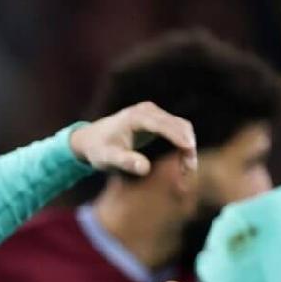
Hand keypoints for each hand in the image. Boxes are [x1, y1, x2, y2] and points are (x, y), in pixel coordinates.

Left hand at [69, 102, 198, 177]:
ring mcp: (153, 112)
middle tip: (189, 171)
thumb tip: (145, 168)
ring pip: (181, 126)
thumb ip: (125, 162)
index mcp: (136, 117)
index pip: (164, 125)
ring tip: (186, 169)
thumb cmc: (98, 150)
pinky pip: (177, 128)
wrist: (90, 139)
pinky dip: (183, 142)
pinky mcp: (156, 119)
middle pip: (178, 124)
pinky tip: (182, 161)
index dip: (179, 138)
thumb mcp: (108, 159)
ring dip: (188, 145)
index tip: (190, 152)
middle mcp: (147, 110)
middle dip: (188, 146)